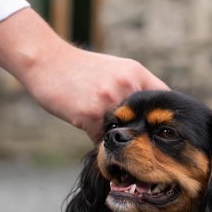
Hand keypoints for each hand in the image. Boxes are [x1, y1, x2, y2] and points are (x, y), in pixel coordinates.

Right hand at [0, 9, 167, 140]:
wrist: (46, 60)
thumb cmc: (79, 69)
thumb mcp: (113, 70)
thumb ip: (131, 88)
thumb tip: (147, 117)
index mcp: (135, 73)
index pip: (164, 99)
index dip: (165, 119)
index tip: (163, 133)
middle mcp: (127, 84)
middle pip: (146, 122)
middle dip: (143, 137)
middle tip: (141, 150)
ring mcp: (109, 100)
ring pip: (124, 134)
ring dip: (120, 145)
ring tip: (117, 150)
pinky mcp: (90, 114)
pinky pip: (102, 141)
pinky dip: (100, 146)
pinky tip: (95, 143)